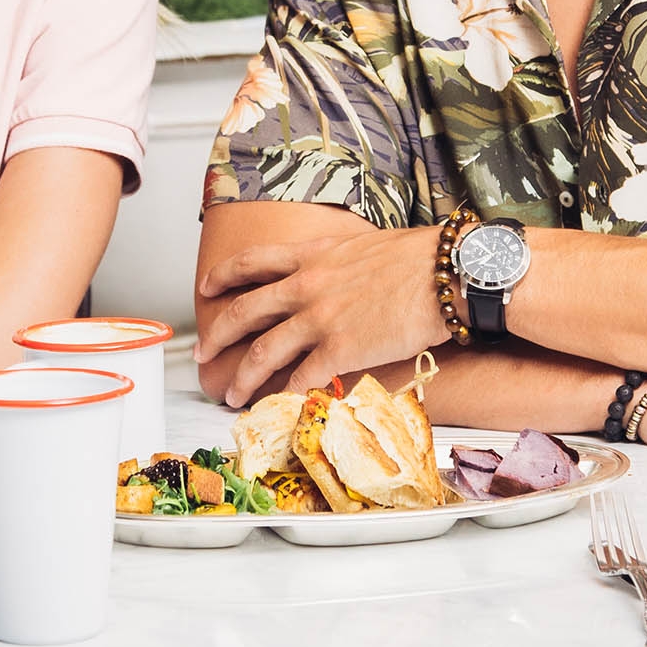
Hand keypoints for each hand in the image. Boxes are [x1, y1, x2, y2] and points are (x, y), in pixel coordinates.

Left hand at [192, 224, 446, 405]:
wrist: (445, 272)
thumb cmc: (417, 256)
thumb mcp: (362, 245)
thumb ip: (335, 261)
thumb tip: (332, 273)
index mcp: (311, 256)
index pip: (251, 262)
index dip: (222, 276)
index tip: (206, 289)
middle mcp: (307, 285)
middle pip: (245, 311)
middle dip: (216, 335)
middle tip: (201, 353)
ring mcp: (321, 318)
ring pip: (264, 351)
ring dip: (243, 376)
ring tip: (232, 393)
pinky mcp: (341, 348)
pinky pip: (303, 376)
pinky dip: (288, 391)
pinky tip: (283, 400)